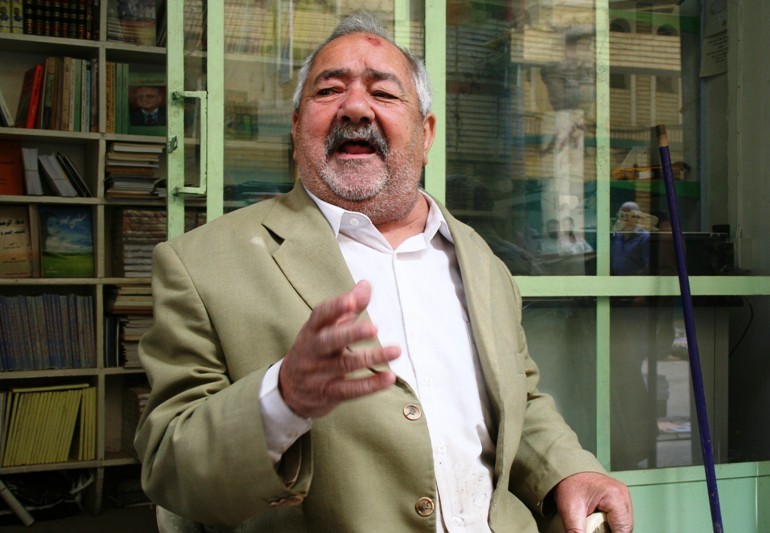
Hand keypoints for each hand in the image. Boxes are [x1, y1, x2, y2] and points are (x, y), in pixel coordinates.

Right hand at [279, 280, 399, 418]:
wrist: (288, 390)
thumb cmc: (314, 350)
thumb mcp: (325, 328)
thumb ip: (347, 308)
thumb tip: (366, 284)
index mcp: (312, 330)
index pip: (320, 315)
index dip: (335, 308)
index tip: (351, 301)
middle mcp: (312, 350)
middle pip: (330, 341)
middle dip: (351, 334)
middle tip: (374, 328)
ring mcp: (318, 373)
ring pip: (345, 365)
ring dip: (372, 358)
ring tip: (395, 350)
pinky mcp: (327, 393)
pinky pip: (350, 390)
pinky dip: (370, 384)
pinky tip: (389, 377)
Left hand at [554, 472, 632, 532]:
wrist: (567, 469)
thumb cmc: (569, 482)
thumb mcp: (570, 510)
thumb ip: (576, 532)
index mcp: (615, 496)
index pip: (623, 529)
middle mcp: (623, 496)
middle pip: (625, 527)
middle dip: (611, 532)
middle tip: (594, 529)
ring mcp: (623, 497)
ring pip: (624, 524)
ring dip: (612, 530)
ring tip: (595, 526)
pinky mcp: (619, 500)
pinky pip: (619, 519)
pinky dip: (611, 525)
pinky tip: (599, 525)